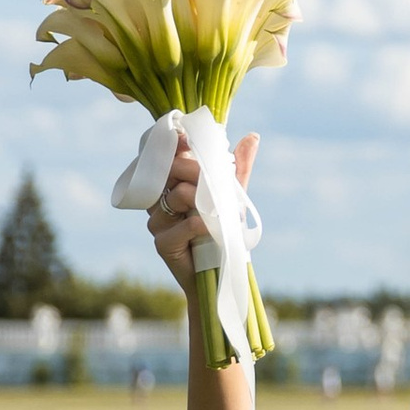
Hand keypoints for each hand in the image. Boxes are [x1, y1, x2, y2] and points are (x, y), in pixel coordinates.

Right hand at [145, 129, 258, 295]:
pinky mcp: (162, 243)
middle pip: (170, 172)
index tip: (188, 139)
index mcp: (170, 187)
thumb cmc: (224, 232)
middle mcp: (159, 202)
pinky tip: (210, 230)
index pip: (167, 159)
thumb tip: (252, 136)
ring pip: (177, 195)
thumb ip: (238, 168)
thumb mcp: (233, 197)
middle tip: (212, 179)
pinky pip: (183, 224)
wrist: (220, 274)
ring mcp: (157, 222)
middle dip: (194, 170)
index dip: (176, 146)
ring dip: (201, 200)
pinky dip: (201, 225)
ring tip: (215, 211)